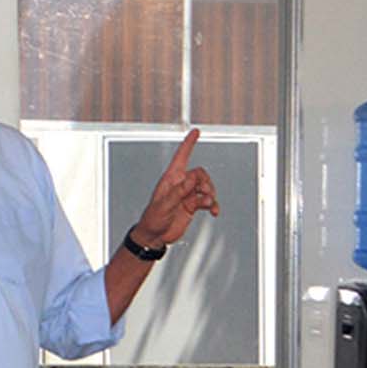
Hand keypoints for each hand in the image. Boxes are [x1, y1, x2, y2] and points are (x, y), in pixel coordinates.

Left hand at [130, 128, 219, 249]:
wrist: (155, 235)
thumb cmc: (153, 218)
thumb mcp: (165, 204)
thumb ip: (180, 191)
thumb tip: (193, 178)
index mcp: (171, 179)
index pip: (181, 156)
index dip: (188, 143)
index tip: (195, 132)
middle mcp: (180, 184)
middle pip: (200, 174)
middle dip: (206, 182)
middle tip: (204, 194)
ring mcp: (187, 195)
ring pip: (206, 187)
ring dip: (210, 196)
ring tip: (208, 205)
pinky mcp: (192, 205)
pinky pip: (207, 201)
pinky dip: (213, 205)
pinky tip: (214, 211)